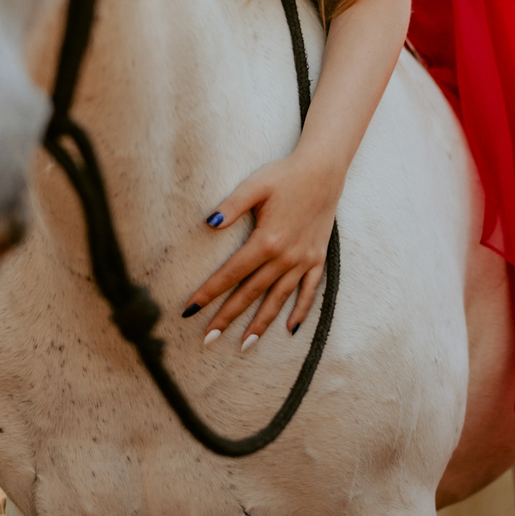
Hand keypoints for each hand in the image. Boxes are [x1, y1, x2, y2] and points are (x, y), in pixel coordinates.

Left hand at [181, 149, 339, 349]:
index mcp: (266, 240)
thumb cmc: (285, 175)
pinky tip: (290, 329)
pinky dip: (300, 311)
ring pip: (278, 299)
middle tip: (207, 339)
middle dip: (227, 317)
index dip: (209, 292)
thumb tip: (208, 223)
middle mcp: (285, 256)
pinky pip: (309, 291)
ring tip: (244, 345)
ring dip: (261, 324)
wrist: (324, 170)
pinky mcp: (318, 258)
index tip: (190, 310)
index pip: (231, 273)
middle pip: (251, 293)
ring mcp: (304, 260)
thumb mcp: (255, 185)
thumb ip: (231, 206)